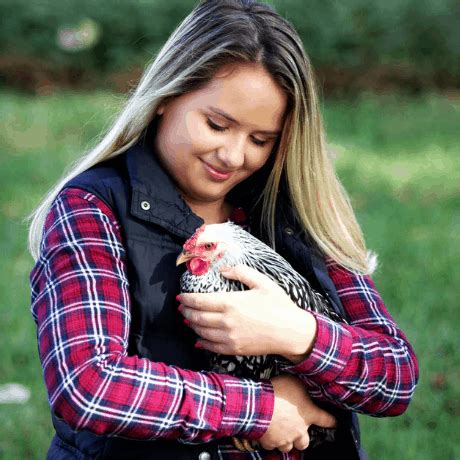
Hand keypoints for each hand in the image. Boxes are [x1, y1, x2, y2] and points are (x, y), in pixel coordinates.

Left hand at [178, 265, 316, 356]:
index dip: (186, 299)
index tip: (180, 297)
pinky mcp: (234, 349)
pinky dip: (201, 342)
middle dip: (186, 311)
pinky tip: (198, 339)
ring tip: (188, 319)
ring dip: (192, 325)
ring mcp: (229, 337)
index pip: (199, 301)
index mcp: (230, 303)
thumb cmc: (279, 305)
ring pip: (201, 332)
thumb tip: (223, 269)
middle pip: (196, 317)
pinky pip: (211, 347)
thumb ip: (241, 272)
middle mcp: (226, 321)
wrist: (292, 332)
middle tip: (182, 307)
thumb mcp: (262, 282)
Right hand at [259, 375, 335, 452]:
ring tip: (280, 430)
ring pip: (288, 446)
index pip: (326, 420)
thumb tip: (307, 383)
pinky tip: (267, 431)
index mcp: (308, 415)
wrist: (259, 405)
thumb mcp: (295, 382)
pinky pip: (271, 445)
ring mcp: (284, 438)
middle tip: (296, 429)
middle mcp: (299, 430)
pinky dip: (270, 440)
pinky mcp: (270, 442)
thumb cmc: (279, 392)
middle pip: (305, 443)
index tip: (335, 422)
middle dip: (301, 438)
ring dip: (286, 440)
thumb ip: (303, 387)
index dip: (332, 421)